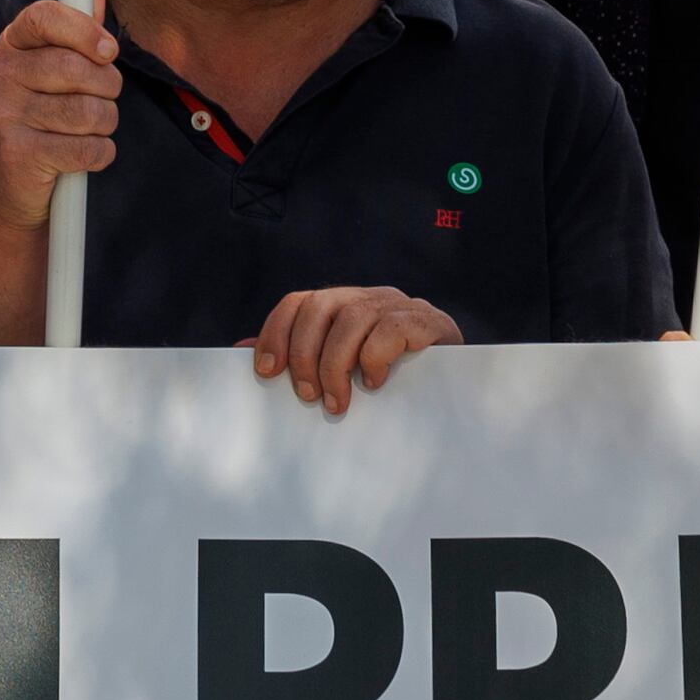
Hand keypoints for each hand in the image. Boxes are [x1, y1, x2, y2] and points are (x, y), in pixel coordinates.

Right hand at [0, 0, 121, 229]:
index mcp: (10, 47)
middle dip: (107, 88)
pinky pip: (87, 148)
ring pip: (89, 111)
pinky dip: (100, 154)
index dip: (84, 29)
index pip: (45, 16)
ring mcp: (4, 115)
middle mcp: (0, 76)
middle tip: (102, 100)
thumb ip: (77, 28)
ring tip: (90, 131)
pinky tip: (85, 155)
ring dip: (105, 125)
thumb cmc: (41, 123)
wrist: (12, 191)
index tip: (108, 50)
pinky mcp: (17, 154)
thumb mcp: (52, 71)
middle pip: (77, 68)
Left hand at [250, 286, 458, 414]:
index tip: (265, 371)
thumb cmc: (392, 379)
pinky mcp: (429, 323)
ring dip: (336, 363)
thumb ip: (297, 356)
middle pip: (321, 305)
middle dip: (304, 353)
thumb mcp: (343, 367)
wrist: (460, 386)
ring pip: (353, 318)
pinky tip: (375, 384)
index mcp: (345, 304)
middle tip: (306, 395)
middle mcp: (370, 297)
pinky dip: (375, 358)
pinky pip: (393, 329)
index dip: (276, 332)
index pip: (300, 302)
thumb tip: (239, 351)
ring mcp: (401, 306)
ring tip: (337, 401)